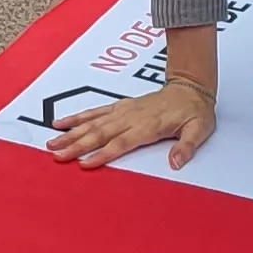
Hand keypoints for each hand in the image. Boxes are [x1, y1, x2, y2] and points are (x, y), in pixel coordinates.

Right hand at [47, 79, 213, 168]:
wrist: (191, 88)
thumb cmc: (195, 111)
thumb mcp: (199, 129)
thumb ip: (186, 146)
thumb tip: (175, 162)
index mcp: (149, 125)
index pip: (121, 143)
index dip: (103, 154)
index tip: (85, 164)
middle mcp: (131, 117)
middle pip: (100, 133)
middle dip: (77, 146)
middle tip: (58, 157)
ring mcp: (123, 110)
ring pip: (92, 123)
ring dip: (71, 134)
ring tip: (52, 144)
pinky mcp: (119, 106)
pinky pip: (94, 112)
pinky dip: (76, 118)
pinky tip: (60, 124)